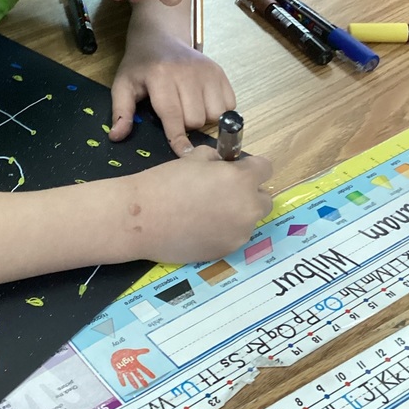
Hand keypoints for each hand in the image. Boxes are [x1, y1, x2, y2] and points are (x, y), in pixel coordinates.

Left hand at [109, 31, 234, 157]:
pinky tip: (203, 102)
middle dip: (185, 125)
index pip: (173, 115)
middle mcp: (187, 72)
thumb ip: (121, 111)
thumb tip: (116, 137)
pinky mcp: (220, 71)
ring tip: (189, 108)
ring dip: (203, 119)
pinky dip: (218, 110)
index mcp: (161, 76)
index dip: (178, 138)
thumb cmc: (141, 65)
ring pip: (215, 115)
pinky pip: (229, 105)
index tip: (183, 154)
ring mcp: (207, 71)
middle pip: (196, 120)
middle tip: (174, 114)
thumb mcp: (123, 84)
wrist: (160, 37)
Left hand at [111, 347, 155, 388]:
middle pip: (138, 375)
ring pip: (130, 377)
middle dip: (142, 380)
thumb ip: (141, 351)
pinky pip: (121, 376)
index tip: (153, 377)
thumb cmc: (125, 353)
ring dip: (133, 382)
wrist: (117, 353)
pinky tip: (124, 384)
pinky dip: (122, 380)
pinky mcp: (119, 370)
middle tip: (146, 385)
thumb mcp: (134, 352)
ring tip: (136, 387)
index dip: (148, 373)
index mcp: (135, 364)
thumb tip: (148, 350)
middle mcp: (131, 368)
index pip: (144, 369)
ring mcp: (126, 370)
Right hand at [122, 146, 272, 262]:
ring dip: (237, 213)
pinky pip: (235, 236)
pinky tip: (200, 227)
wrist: (142, 219)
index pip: (265, 168)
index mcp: (241, 179)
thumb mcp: (193, 158)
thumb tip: (223, 163)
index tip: (237, 169)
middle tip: (223, 192)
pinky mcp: (227, 250)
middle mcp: (247, 207)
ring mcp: (240, 232)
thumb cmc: (164, 183)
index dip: (250, 167)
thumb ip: (216, 159)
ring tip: (207, 212)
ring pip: (249, 219)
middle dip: (248, 192)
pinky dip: (224, 230)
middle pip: (264, 198)